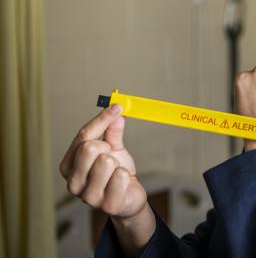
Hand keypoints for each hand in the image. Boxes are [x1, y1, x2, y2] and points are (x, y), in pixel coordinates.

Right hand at [59, 104, 147, 219]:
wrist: (129, 198)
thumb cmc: (115, 173)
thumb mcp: (113, 149)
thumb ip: (112, 131)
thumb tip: (116, 112)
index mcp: (69, 165)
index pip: (83, 136)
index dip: (102, 119)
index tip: (117, 107)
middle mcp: (73, 182)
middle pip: (89, 148)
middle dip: (107, 146)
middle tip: (112, 155)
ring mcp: (88, 196)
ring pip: (106, 161)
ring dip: (118, 164)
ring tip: (116, 173)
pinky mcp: (107, 205)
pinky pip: (121, 176)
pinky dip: (126, 176)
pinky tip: (123, 185)